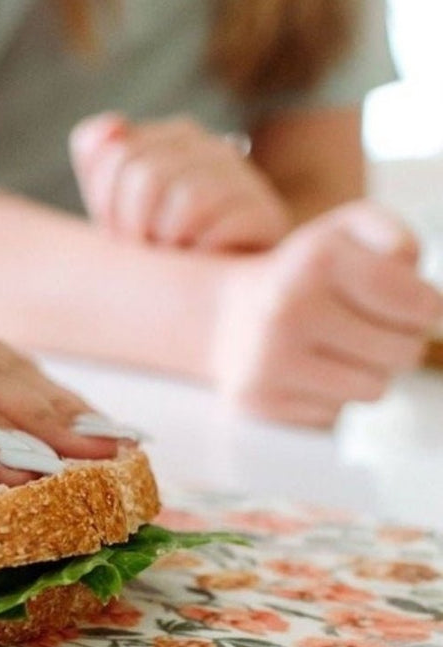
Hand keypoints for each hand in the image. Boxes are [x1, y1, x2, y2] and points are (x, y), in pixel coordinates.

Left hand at [71, 112, 291, 252]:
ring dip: (168, 243)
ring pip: (184, 200)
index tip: (122, 233)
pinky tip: (205, 263)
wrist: (217, 301)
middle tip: (149, 252)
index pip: (115, 156)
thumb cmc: (162, 252)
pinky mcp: (268, 218)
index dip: (106, 207)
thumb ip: (100, 163)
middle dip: (134, 227)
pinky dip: (199, 255)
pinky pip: (217, 229)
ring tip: (177, 258)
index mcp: (177, 137)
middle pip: (144, 176)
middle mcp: (216, 149)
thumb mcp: (118, 209)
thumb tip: (112, 125)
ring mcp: (247, 181)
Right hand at [210, 201, 441, 425]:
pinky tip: (308, 371)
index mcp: (317, 259)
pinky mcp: (261, 400)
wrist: (223, 317)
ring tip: (340, 350)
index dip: (428, 309)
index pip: (416, 303)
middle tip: (375, 330)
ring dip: (368, 373)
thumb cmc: (303, 275)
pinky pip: (334, 414)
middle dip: (401, 343)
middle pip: (402, 352)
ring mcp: (271, 358)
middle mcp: (288, 308)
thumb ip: (396, 238)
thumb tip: (411, 277)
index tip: (421, 308)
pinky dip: (331, 396)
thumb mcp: (347, 232)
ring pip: (373, 389)